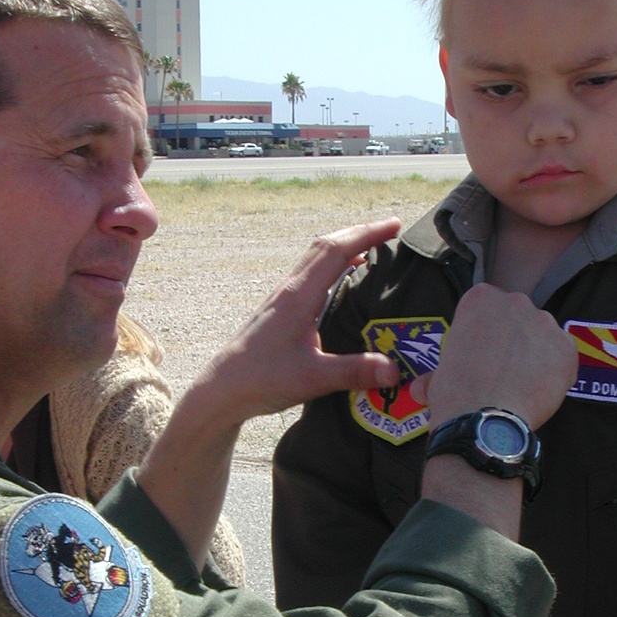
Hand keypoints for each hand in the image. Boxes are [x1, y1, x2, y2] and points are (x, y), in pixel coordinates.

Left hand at [199, 219, 400, 425]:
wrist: (221, 390)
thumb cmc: (261, 380)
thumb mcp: (312, 378)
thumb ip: (354, 372)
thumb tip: (395, 369)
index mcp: (298, 296)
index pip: (336, 251)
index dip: (367, 234)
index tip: (395, 226)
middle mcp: (289, 290)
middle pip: (325, 246)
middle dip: (359, 233)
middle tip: (390, 232)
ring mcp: (282, 298)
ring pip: (314, 259)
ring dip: (343, 247)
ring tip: (372, 250)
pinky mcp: (279, 310)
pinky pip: (309, 275)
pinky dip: (331, 267)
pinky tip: (343, 283)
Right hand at [426, 284, 577, 430]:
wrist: (483, 418)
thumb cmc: (455, 393)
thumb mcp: (437, 376)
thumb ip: (437, 373)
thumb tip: (421, 389)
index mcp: (480, 298)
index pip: (488, 306)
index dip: (486, 331)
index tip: (482, 351)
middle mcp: (515, 301)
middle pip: (519, 317)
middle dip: (514, 339)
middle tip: (503, 369)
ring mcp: (545, 323)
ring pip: (543, 337)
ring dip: (535, 355)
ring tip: (521, 385)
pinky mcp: (566, 347)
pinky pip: (563, 358)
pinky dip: (555, 373)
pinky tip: (538, 392)